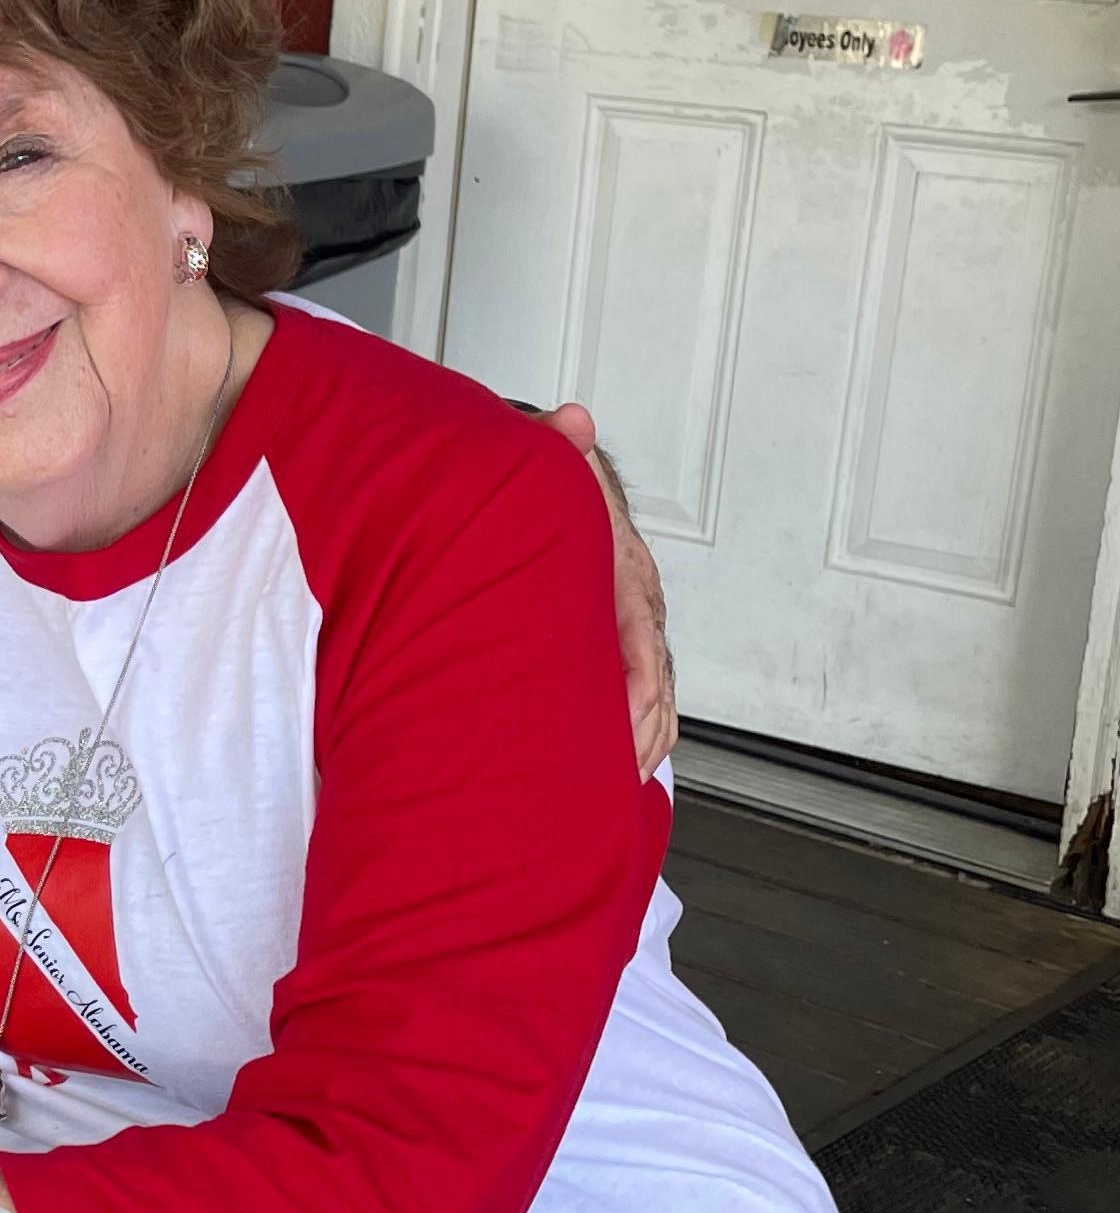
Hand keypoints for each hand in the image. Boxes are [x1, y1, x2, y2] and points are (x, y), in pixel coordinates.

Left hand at [542, 398, 676, 776]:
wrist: (560, 497)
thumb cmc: (558, 499)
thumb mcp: (559, 476)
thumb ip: (560, 452)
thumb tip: (571, 420)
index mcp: (628, 579)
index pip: (643, 641)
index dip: (638, 690)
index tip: (625, 730)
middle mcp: (639, 612)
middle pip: (656, 684)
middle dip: (642, 737)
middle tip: (619, 781)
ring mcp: (633, 635)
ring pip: (654, 700)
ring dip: (642, 746)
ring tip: (621, 792)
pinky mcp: (617, 652)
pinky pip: (639, 701)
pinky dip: (637, 739)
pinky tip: (620, 776)